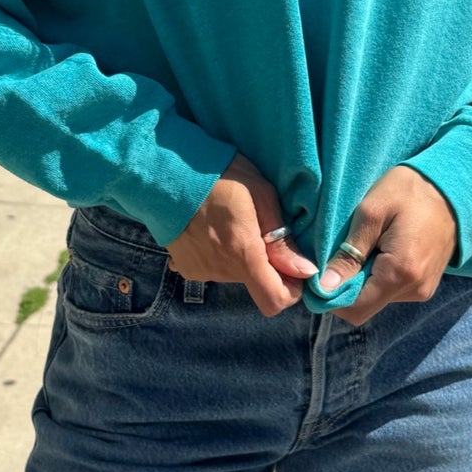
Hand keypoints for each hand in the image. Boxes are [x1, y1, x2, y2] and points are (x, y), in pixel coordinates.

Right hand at [168, 153, 318, 317]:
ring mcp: (200, 270)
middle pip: (257, 284)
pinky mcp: (185, 266)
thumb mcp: (261, 193)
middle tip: (261, 228)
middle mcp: (221, 269)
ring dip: (243, 256)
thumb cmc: (219, 173)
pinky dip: (221, 255)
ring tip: (234, 222)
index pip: (275, 301)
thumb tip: (306, 271)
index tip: (294, 267)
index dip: (291, 290)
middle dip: (267, 264)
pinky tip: (214, 228)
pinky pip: (215, 268)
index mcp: (243, 253)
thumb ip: (281, 238)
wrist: (165, 170)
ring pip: (236, 274)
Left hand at [319, 166, 457, 323]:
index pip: (355, 310)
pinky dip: (378, 277)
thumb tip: (325, 286)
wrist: (453, 185)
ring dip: (363, 280)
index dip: (331, 298)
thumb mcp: (371, 212)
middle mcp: (415, 290)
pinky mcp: (426, 284)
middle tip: (341, 254)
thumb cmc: (409, 191)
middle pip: (366, 306)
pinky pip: (392, 291)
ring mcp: (423, 289)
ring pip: (378, 299)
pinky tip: (380, 250)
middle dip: (346, 288)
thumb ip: (348, 253)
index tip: (320, 275)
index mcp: (400, 273)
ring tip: (366, 247)